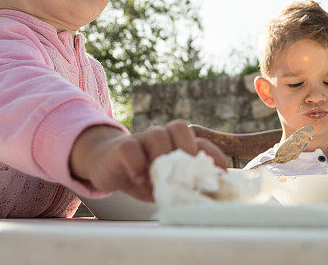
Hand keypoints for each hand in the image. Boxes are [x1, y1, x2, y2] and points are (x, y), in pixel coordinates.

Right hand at [69, 120, 226, 201]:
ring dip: (161, 156)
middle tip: (185, 174)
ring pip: (157, 134)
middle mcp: (162, 136)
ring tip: (157, 179)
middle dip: (187, 149)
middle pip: (180, 128)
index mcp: (178, 145)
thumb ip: (186, 186)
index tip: (220, 176)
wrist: (106, 165)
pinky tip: (138, 178)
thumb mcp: (168, 183)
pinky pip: (131, 147)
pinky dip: (137, 163)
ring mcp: (141, 139)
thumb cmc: (143, 176)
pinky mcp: (122, 146)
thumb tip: (209, 200)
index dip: (214, 157)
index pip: (203, 143)